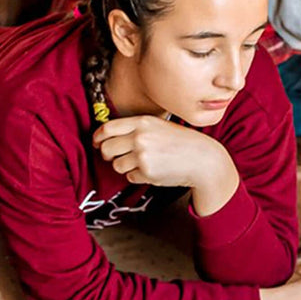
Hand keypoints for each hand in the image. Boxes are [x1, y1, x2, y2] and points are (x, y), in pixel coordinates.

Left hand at [94, 116, 234, 190]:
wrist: (203, 159)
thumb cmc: (182, 143)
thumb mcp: (159, 126)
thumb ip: (136, 129)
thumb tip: (109, 138)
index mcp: (142, 122)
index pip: (107, 129)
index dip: (98, 138)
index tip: (98, 143)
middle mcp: (140, 137)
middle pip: (107, 148)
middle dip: (108, 155)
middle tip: (115, 158)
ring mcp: (143, 155)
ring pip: (117, 165)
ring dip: (126, 167)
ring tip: (143, 164)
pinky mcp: (147, 172)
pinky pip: (130, 177)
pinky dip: (138, 176)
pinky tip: (153, 171)